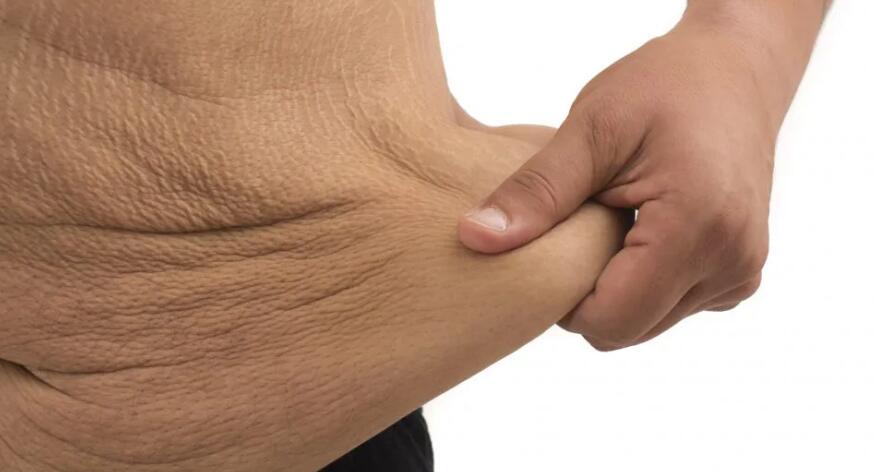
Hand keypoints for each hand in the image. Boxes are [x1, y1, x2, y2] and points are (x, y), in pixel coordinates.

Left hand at [457, 14, 805, 349]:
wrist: (735, 68)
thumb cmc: (664, 85)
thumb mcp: (592, 128)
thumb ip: (537, 191)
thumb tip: (473, 238)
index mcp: (698, 226)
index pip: (610, 319)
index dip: (560, 297)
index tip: (545, 241)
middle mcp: (732, 262)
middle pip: (625, 330)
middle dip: (584, 293)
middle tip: (574, 225)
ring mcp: (741, 273)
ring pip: (644, 324)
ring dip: (613, 287)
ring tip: (609, 219)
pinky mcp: (738, 274)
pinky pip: (668, 307)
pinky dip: (640, 281)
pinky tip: (635, 229)